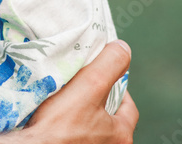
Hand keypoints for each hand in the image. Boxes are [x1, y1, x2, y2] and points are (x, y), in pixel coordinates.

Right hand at [0, 41, 136, 142]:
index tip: (103, 73)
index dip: (118, 86)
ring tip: (64, 94)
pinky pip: (72, 132)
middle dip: (97, 97)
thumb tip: (123, 48)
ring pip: (89, 123)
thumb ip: (110, 64)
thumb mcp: (91, 85)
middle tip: (81, 82)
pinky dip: (66, 121)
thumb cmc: (61, 125)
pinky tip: (53, 111)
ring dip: (79, 109)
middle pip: (108, 115)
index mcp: (120, 137)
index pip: (129, 107)